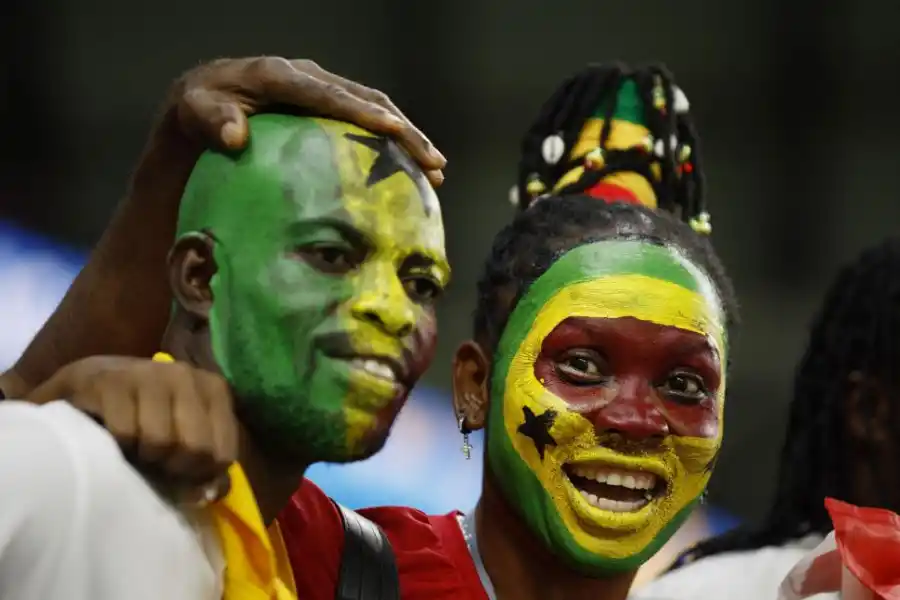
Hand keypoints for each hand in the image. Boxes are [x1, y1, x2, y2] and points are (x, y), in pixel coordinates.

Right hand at [27, 356, 236, 499]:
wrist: (87, 385)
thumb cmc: (143, 417)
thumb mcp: (182, 437)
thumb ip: (204, 465)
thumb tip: (211, 492)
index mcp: (213, 389)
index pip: (223, 454)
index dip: (200, 475)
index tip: (180, 471)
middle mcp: (185, 375)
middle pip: (195, 448)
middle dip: (173, 466)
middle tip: (154, 460)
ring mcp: (147, 374)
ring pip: (160, 440)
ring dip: (143, 456)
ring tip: (134, 447)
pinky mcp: (110, 381)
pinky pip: (124, 432)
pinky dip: (117, 446)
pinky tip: (111, 437)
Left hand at [168, 57, 444, 185]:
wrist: (204, 102)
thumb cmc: (200, 110)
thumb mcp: (197, 112)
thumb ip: (214, 119)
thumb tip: (234, 136)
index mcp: (280, 76)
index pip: (329, 94)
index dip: (362, 111)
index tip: (393, 129)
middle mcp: (308, 77)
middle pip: (366, 100)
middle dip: (405, 130)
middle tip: (433, 162)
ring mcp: (321, 89)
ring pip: (376, 108)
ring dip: (409, 138)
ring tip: (436, 169)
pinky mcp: (327, 105)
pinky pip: (366, 120)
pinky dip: (392, 142)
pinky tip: (413, 171)